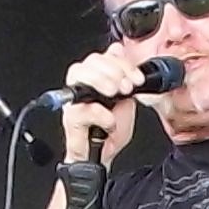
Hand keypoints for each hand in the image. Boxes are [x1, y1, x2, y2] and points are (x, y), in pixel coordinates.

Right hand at [56, 47, 144, 162]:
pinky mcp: (70, 120)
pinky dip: (100, 113)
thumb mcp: (126, 98)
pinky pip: (81, 109)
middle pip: (89, 61)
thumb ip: (123, 75)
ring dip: (101, 80)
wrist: (102, 158)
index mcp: (95, 78)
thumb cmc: (110, 131)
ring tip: (116, 93)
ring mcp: (73, 101)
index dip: (122, 63)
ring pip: (78, 74)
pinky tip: (110, 121)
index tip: (138, 78)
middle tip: (127, 86)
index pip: (103, 56)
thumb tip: (118, 50)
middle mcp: (82, 86)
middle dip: (114, 70)